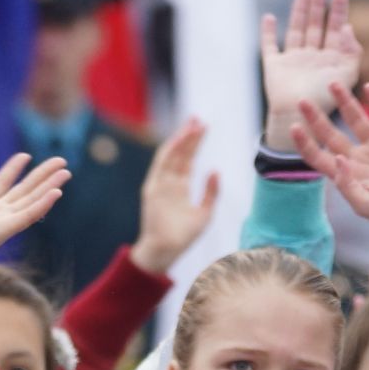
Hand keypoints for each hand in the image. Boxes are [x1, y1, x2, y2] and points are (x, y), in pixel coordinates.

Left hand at [0, 152, 67, 288]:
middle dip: (41, 175)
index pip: (1, 183)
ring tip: (65, 171)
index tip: (24, 156)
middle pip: (24, 189)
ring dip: (49, 185)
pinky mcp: (7, 229)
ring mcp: (2, 220)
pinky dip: (43, 204)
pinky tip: (56, 193)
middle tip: (60, 161)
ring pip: (32, 199)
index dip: (12, 169)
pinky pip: (29, 215)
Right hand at [129, 117, 218, 275]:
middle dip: (188, 136)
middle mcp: (168, 183)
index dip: (195, 143)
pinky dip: (170, 151)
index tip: (204, 127)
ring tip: (192, 123)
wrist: (166, 251)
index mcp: (179, 188)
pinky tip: (179, 139)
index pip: (187, 160)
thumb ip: (211, 192)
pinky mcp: (152, 189)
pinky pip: (161, 165)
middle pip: (179, 153)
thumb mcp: (205, 213)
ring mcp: (159, 185)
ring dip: (181, 139)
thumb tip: (215, 170)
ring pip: (170, 155)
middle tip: (198, 118)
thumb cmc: (184, 237)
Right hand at [260, 0, 360, 152]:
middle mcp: (312, 56)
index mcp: (330, 58)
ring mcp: (292, 60)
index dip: (338, 10)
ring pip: (297, 30)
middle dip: (318, 4)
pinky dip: (268, 33)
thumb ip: (352, 52)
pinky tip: (269, 17)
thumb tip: (348, 28)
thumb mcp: (348, 76)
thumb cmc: (325, 101)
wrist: (298, 117)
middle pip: (316, 24)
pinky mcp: (274, 66)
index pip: (335, 28)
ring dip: (299, 11)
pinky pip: (270, 46)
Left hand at [291, 81, 368, 258]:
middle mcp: (357, 158)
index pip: (317, 156)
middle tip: (302, 101)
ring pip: (357, 119)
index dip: (305, 143)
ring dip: (345, 102)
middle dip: (316, 118)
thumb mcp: (364, 205)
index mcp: (344, 175)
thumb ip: (347, 185)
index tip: (293, 127)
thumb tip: (336, 158)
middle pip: (331, 134)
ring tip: (333, 83)